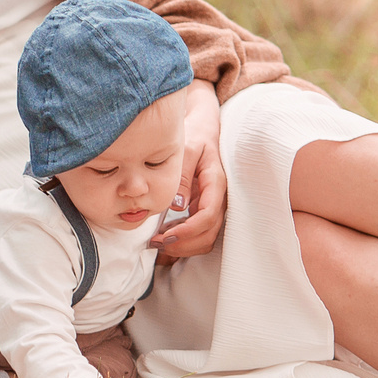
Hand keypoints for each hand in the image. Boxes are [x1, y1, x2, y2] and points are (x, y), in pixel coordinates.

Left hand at [155, 80, 226, 259]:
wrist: (203, 131)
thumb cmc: (195, 137)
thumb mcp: (187, 149)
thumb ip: (182, 176)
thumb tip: (177, 206)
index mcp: (216, 183)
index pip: (208, 216)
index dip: (188, 231)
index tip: (166, 237)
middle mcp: (219, 198)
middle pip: (209, 233)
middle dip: (184, 244)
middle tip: (157, 244)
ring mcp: (214, 205)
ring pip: (207, 237)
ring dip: (184, 246)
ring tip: (158, 242)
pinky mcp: (206, 208)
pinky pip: (200, 232)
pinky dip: (185, 240)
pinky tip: (165, 236)